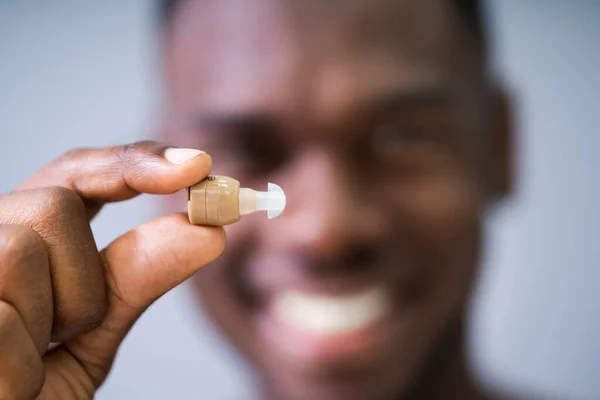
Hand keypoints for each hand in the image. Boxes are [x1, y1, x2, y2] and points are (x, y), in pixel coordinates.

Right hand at [0, 141, 224, 398]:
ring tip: (28, 363)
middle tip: (61, 337)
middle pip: (54, 205)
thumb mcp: (92, 334)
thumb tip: (206, 230)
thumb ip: (136, 279)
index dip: (135, 162)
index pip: (74, 174)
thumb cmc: (36, 392)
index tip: (198, 166)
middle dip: (81, 280)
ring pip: (22, 249)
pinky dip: (21, 368)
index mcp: (21, 237)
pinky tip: (9, 386)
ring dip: (50, 322)